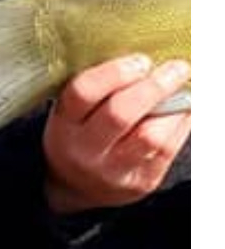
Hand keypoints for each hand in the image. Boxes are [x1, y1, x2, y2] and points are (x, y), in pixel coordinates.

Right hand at [41, 53, 192, 214]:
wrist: (78, 187)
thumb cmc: (81, 135)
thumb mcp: (74, 113)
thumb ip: (101, 89)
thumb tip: (146, 62)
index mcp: (64, 124)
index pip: (83, 93)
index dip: (115, 72)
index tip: (140, 61)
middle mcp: (85, 150)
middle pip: (120, 114)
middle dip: (153, 87)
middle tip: (176, 68)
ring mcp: (113, 170)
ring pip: (151, 136)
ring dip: (175, 108)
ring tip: (184, 90)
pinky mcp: (141, 182)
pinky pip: (168, 149)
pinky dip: (182, 123)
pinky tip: (184, 110)